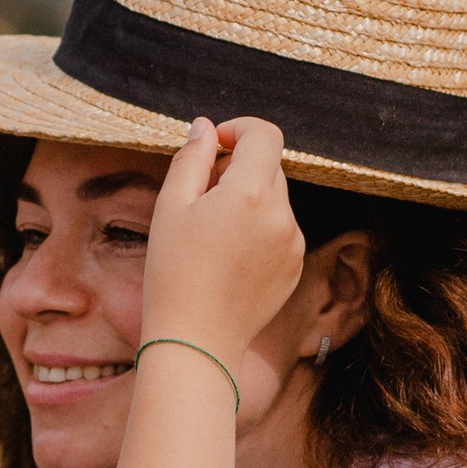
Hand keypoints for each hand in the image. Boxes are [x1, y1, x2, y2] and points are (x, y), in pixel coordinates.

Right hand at [139, 118, 301, 376]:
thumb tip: (206, 128)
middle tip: (200, 197)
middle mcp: (282, 215)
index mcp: (251, 193)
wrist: (196, 339)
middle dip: (239, 169)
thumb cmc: (174, 271)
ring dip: (250, 200)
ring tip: (213, 235)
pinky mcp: (296, 267)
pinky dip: (260, 229)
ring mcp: (294, 243)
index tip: (216, 144)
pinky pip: (281, 230)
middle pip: (270, 167)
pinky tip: (229, 258)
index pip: (265, 134)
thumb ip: (192, 158)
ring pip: (276, 200)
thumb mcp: (171, 206)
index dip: (239, 129)